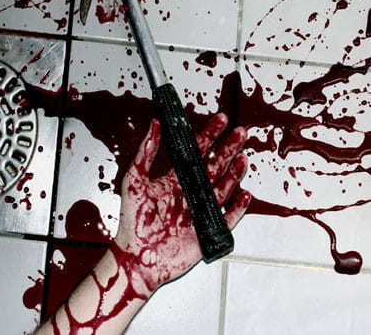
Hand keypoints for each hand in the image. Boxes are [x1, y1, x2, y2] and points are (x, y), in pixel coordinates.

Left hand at [113, 113, 250, 293]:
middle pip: (214, 166)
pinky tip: (244, 193)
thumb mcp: (135, 179)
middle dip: (227, 148)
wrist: (136, 256)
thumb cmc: (133, 220)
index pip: (196, 152)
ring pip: (223, 187)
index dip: (209, 135)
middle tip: (240, 132)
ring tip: (243, 157)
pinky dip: (238, 206)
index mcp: (174, 179)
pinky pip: (228, 217)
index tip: (220, 120)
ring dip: (234, 172)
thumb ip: (146, 152)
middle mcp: (190, 192)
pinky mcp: (207, 230)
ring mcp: (200, 211)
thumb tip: (155, 124)